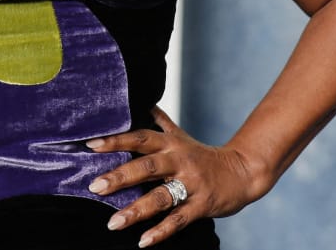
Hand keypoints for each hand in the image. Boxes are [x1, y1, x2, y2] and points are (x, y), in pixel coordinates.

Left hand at [85, 107, 269, 247]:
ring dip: (135, 211)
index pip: (140, 138)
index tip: (91, 145)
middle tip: (94, 186)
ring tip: (112, 222)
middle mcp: (179, 161)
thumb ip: (160, 121)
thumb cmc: (204, 155)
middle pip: (146, 167)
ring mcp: (191, 184)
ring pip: (160, 197)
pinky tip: (142, 241)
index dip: (116, 140)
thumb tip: (142, 100)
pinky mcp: (202, 205)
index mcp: (171, 144)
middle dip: (119, 177)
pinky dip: (161, 231)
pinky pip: (178, 220)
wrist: (244, 171)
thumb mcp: (182, 136)